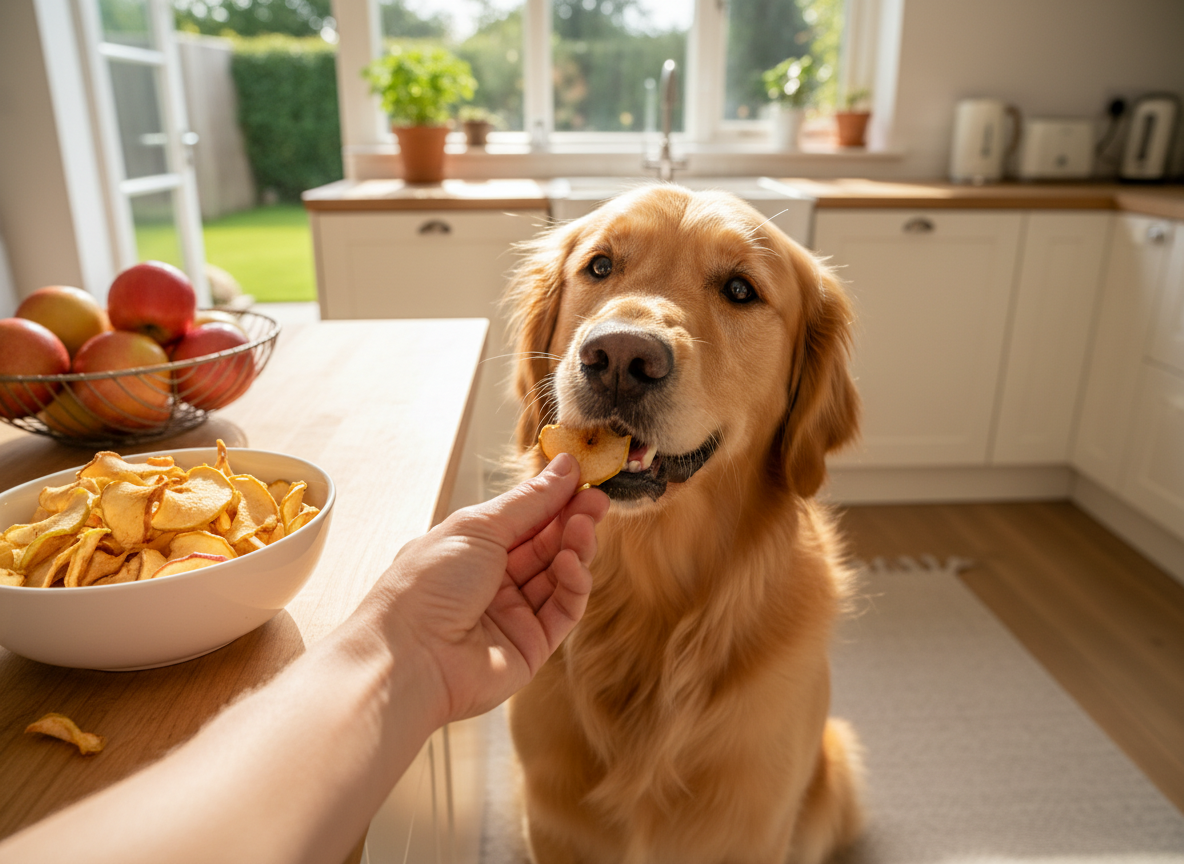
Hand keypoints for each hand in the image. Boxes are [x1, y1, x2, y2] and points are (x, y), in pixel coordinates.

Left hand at [371, 454, 607, 723]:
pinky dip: (573, 584)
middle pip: (546, 546)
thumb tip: (566, 465)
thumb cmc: (427, 585)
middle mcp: (492, 581)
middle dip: (572, 521)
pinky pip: (564, 610)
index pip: (525, 519)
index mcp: (472, 549)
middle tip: (599, 501)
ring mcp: (513, 615)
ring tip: (583, 527)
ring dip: (575, 548)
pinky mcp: (531, 646)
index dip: (555, 499)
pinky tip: (570, 563)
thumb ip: (530, 500)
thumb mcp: (479, 528)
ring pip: (560, 576)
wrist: (408, 658)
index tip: (584, 478)